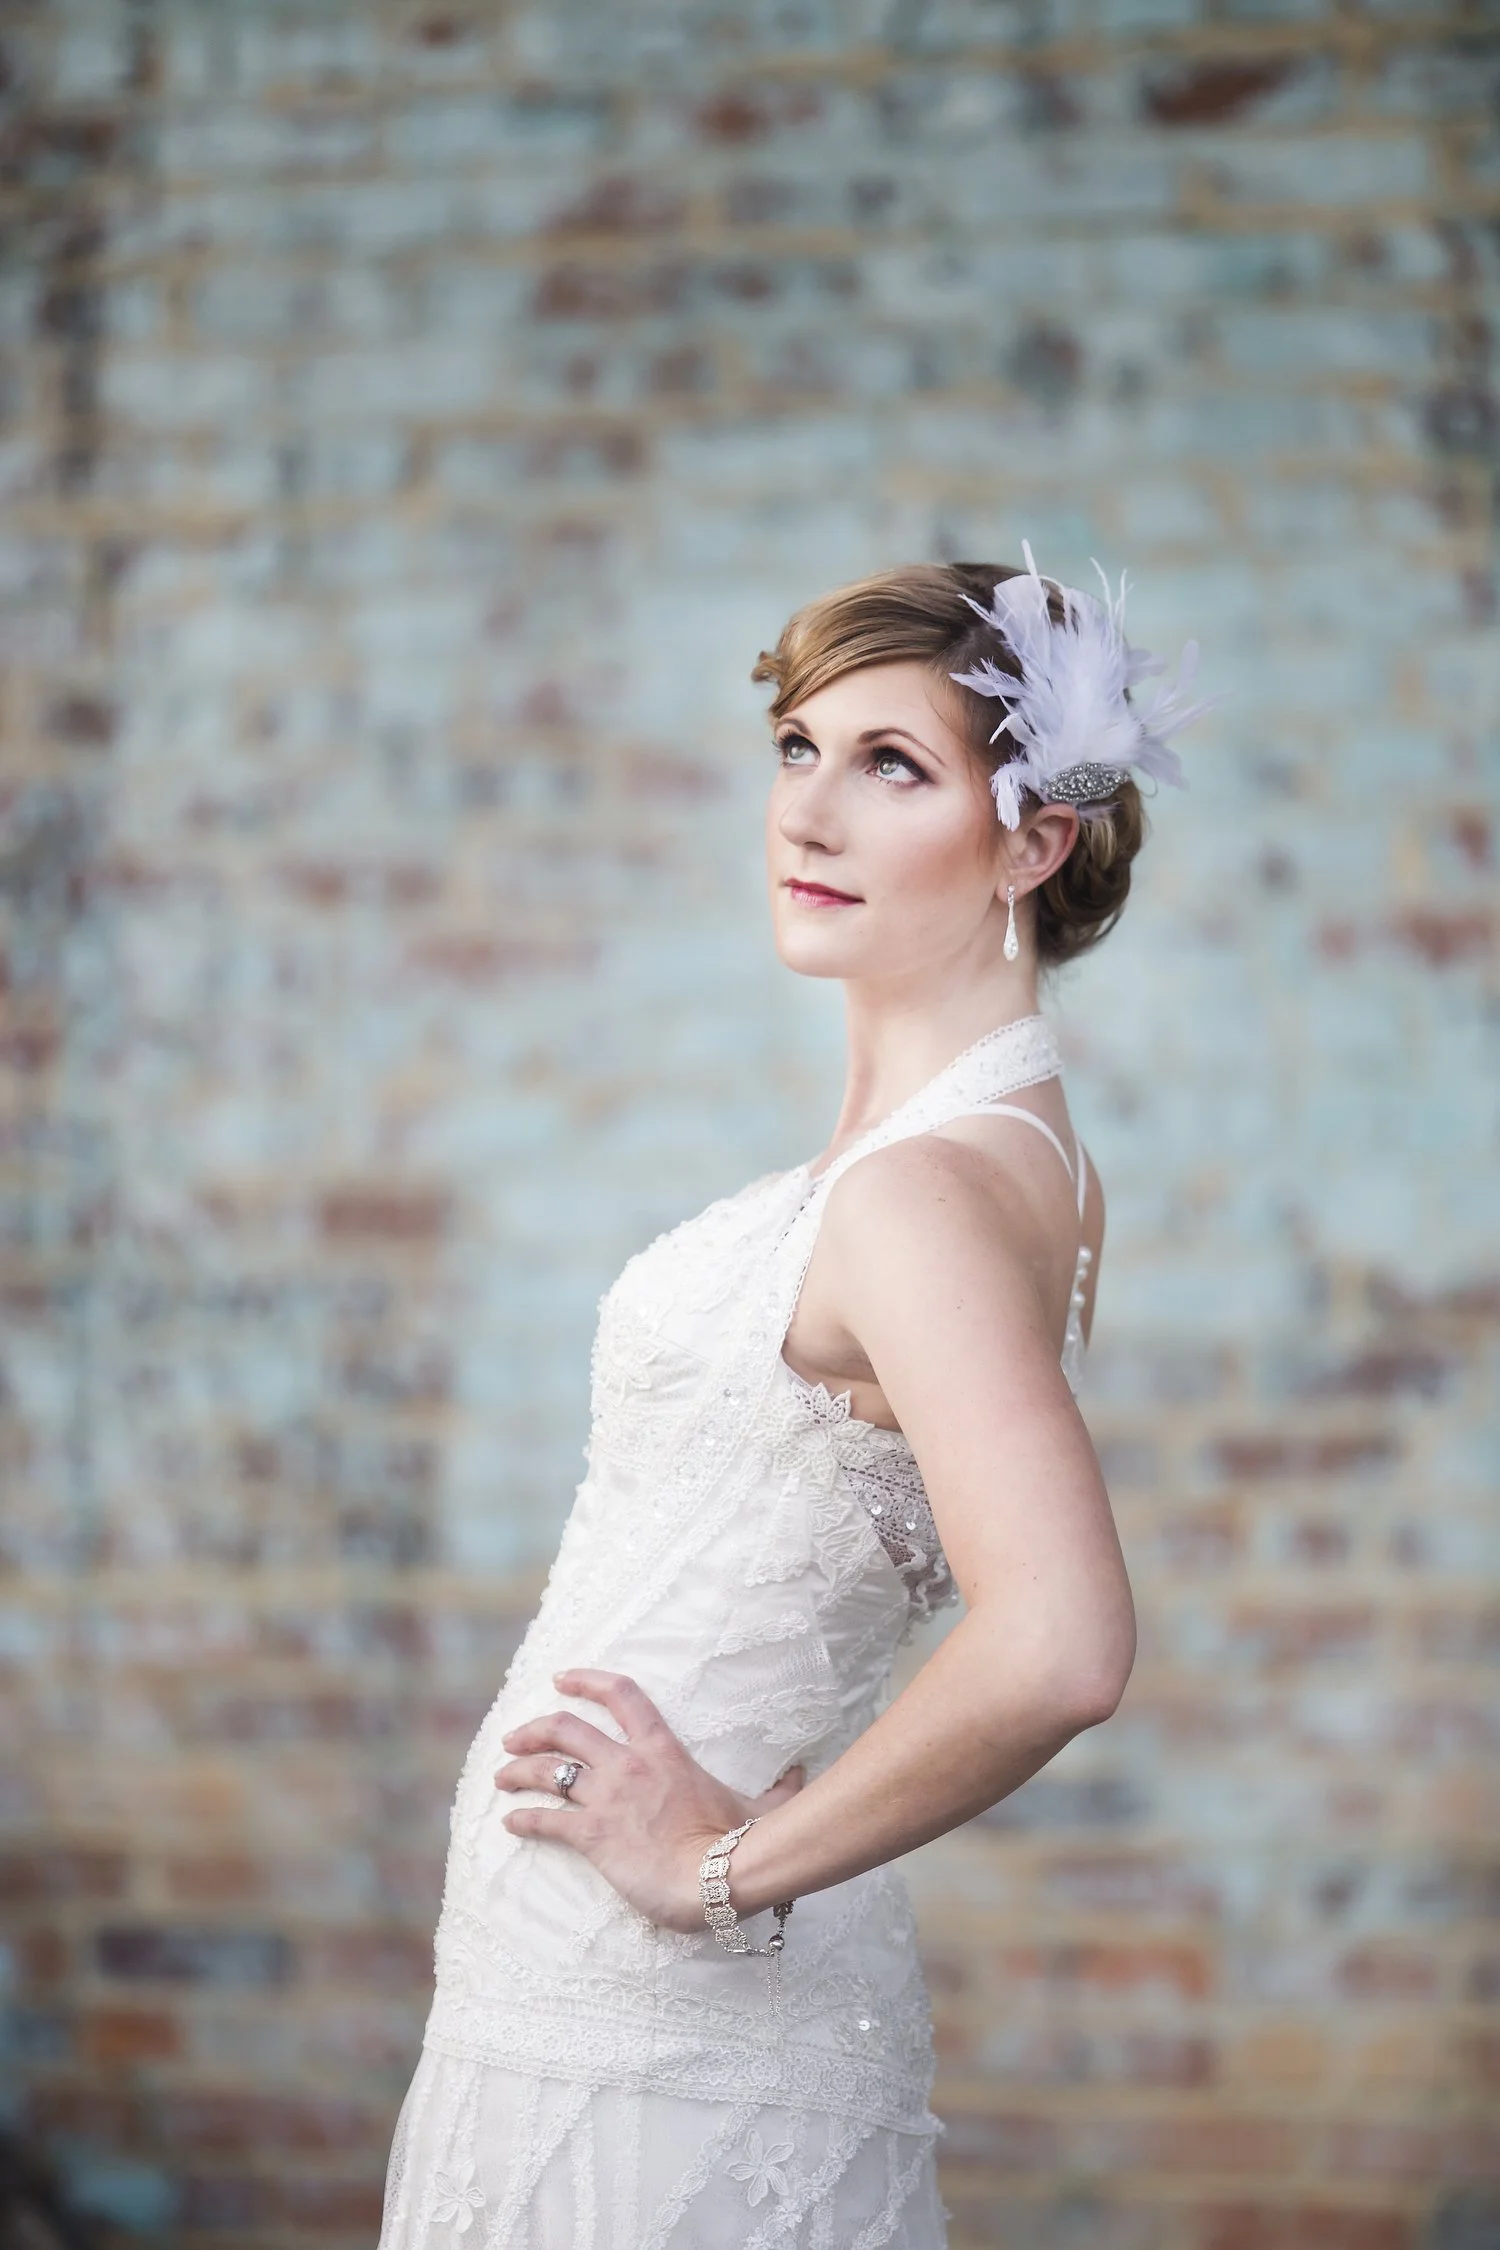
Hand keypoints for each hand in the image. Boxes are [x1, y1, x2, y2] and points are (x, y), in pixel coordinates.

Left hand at [494, 1667, 804, 1933]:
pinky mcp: (594, 1836)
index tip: (563, 1677)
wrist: (718, 1877)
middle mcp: (628, 1766)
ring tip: (502, 1777)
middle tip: (513, 1737)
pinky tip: (511, 1822)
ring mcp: (608, 1799)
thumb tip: (801, 1775)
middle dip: (534, 1728)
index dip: (588, 1680)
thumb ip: (779, 1788)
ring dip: (518, 1771)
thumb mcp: (762, 1804)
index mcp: (664, 1750)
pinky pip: (547, 1820)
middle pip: (566, 1729)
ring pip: (547, 1771)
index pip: (622, 1696)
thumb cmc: (742, 1840)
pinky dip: (524, 1818)